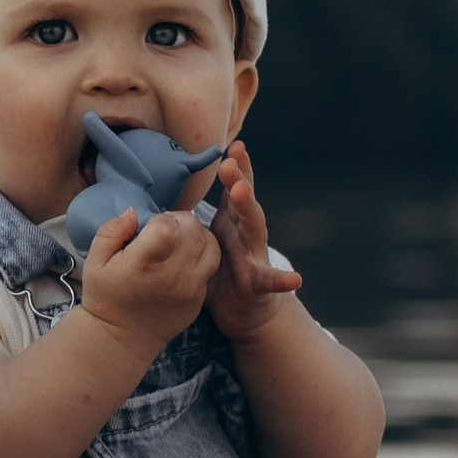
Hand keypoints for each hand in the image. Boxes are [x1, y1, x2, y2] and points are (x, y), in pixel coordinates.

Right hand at [78, 202, 219, 356]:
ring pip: (211, 246)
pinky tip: (185, 256)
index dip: (161, 219)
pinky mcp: (198, 299)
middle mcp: (171, 276)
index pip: (168, 226)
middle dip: (182, 221)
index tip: (150, 226)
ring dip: (199, 234)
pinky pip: (211, 266)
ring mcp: (189, 289)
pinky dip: (203, 254)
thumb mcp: (95, 261)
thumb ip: (111, 231)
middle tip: (167, 228)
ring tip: (181, 238)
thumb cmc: (106, 296)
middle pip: (194, 232)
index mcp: (144, 265)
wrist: (120, 338)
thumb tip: (133, 212)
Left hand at [205, 141, 304, 340]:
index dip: (235, 169)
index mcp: (231, 223)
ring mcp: (255, 256)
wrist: (243, 311)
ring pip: (255, 230)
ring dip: (249, 210)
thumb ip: (192, 224)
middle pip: (244, 203)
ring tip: (241, 192)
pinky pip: (271, 282)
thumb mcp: (205, 243)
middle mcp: (246, 234)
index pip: (234, 191)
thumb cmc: (221, 273)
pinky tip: (295, 279)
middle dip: (238, 180)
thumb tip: (162, 203)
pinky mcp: (260, 284)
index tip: (232, 146)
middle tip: (229, 162)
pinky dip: (283, 280)